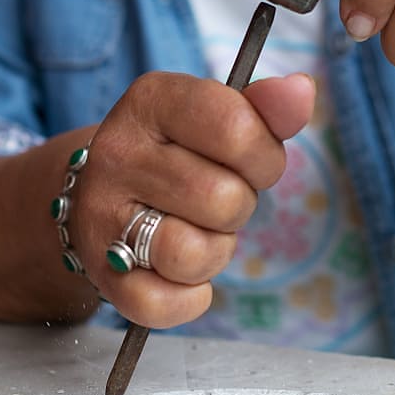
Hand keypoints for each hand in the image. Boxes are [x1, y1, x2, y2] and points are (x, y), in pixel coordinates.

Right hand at [68, 71, 314, 328]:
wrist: (93, 199)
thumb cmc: (174, 158)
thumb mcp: (214, 119)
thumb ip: (264, 108)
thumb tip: (301, 90)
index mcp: (150, 103)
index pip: (235, 129)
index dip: (263, 157)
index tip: (251, 163)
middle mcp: (116, 155)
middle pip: (223, 199)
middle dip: (238, 207)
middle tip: (213, 201)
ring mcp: (101, 218)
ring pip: (194, 254)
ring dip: (214, 253)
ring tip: (194, 234)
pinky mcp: (103, 275)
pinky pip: (166, 304)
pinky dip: (188, 299)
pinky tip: (177, 274)